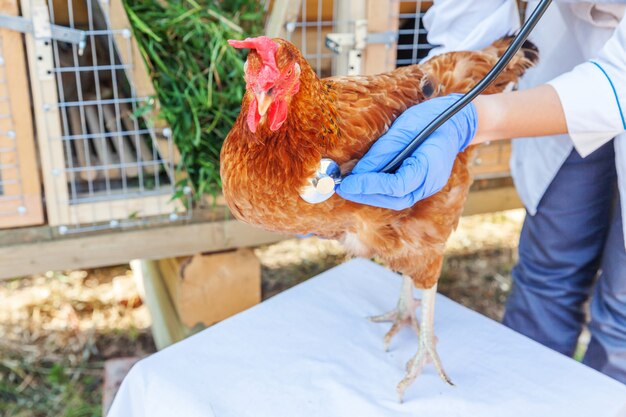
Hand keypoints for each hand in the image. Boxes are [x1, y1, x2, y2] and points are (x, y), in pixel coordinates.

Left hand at [337, 94, 476, 209]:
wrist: (458, 119)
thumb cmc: (434, 117)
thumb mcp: (405, 128)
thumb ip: (383, 152)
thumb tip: (359, 171)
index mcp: (430, 167)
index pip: (396, 186)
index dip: (370, 186)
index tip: (347, 184)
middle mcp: (431, 182)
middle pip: (395, 198)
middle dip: (366, 194)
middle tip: (343, 188)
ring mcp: (428, 185)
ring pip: (396, 199)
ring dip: (372, 195)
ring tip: (350, 187)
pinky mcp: (422, 183)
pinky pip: (399, 192)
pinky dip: (381, 189)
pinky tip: (366, 183)